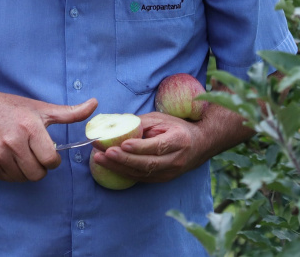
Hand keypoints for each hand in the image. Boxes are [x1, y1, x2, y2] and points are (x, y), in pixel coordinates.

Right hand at [0, 93, 97, 182]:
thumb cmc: (13, 109)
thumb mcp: (42, 109)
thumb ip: (70, 112)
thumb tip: (95, 104)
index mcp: (30, 127)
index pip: (50, 159)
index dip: (54, 160)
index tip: (50, 153)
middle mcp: (14, 142)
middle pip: (37, 174)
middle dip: (42, 168)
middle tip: (38, 156)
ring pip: (23, 178)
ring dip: (28, 172)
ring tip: (25, 157)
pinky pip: (9, 179)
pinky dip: (14, 174)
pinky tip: (13, 160)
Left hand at [92, 112, 206, 182]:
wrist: (199, 145)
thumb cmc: (177, 128)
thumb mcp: (163, 119)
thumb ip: (141, 123)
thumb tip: (116, 124)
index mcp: (179, 140)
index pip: (157, 146)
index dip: (139, 147)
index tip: (122, 144)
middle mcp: (176, 159)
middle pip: (148, 163)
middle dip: (124, 159)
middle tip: (104, 153)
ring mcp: (170, 172)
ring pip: (142, 173)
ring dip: (119, 167)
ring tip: (99, 159)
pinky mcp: (163, 179)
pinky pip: (141, 178)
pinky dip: (124, 172)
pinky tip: (109, 166)